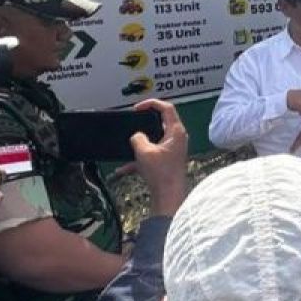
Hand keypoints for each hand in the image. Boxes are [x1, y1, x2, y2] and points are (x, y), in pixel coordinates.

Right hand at [119, 99, 188, 216]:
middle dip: (143, 124)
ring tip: (127, 149)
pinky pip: (151, 155)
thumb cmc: (161, 174)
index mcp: (176, 131)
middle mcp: (177, 138)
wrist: (169, 196)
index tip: (137, 108)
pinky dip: (138, 160)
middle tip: (132, 123)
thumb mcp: (143, 151)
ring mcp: (173, 150)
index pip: (167, 107)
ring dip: (138, 145)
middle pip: (160, 123)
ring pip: (153, 140)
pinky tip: (123, 170)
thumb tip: (137, 136)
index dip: (151, 103)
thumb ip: (137, 138)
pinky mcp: (168, 161)